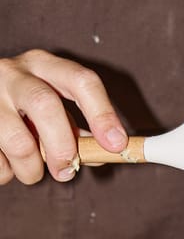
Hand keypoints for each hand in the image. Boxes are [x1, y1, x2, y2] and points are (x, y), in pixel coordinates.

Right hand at [0, 49, 126, 184]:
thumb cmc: (21, 110)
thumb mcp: (50, 108)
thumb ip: (77, 132)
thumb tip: (102, 155)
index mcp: (44, 65)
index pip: (81, 81)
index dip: (103, 114)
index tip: (116, 145)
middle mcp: (13, 72)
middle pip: (45, 105)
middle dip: (62, 146)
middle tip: (68, 172)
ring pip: (17, 141)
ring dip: (31, 169)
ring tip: (31, 173)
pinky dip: (5, 173)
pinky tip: (5, 163)